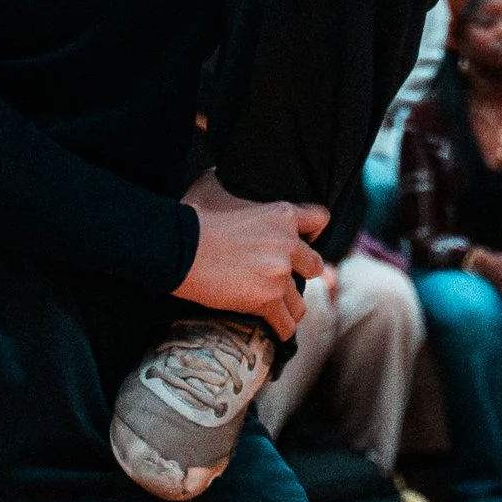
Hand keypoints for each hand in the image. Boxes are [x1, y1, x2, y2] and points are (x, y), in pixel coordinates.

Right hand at [187, 172, 327, 342]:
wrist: (180, 248)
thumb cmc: (193, 215)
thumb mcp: (215, 186)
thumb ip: (230, 183)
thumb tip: (219, 171)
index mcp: (282, 214)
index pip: (320, 219)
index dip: (313, 232)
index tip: (301, 242)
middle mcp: (288, 244)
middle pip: (315, 266)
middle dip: (299, 274)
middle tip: (282, 280)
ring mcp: (280, 273)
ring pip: (300, 301)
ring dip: (288, 306)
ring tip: (277, 310)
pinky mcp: (268, 299)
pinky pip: (286, 323)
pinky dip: (280, 329)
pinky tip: (274, 331)